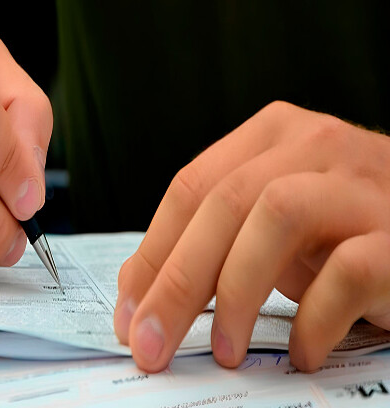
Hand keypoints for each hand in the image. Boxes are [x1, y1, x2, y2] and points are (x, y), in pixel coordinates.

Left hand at [113, 101, 389, 372]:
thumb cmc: (340, 230)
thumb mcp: (267, 226)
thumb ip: (210, 241)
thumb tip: (137, 290)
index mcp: (269, 137)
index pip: (191, 188)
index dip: (153, 253)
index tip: (129, 312)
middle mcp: (313, 144)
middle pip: (222, 202)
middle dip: (176, 281)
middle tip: (152, 343)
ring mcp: (359, 182)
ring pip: (275, 216)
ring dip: (236, 292)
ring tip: (225, 350)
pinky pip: (347, 271)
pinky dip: (314, 320)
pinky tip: (301, 351)